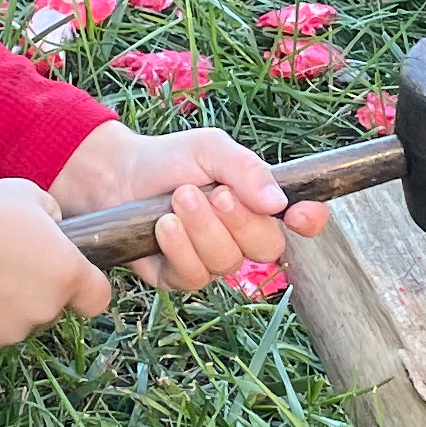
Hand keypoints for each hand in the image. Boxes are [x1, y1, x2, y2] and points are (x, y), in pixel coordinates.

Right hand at [0, 174, 111, 354]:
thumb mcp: (29, 196)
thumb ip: (52, 218)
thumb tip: (53, 229)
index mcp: (66, 273)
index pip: (97, 298)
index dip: (84, 289)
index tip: (68, 279)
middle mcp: (45, 309)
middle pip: (50, 309)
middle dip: (33, 292)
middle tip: (2, 263)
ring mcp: (9, 332)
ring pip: (13, 323)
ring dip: (0, 305)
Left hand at [46, 120, 334, 293]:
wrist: (116, 175)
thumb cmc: (169, 159)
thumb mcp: (210, 149)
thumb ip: (245, 169)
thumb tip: (278, 201)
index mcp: (258, 203)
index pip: (301, 220)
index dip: (309, 221)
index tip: (299, 214)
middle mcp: (241, 236)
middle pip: (267, 247)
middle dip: (241, 221)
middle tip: (215, 194)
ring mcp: (211, 260)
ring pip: (227, 262)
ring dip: (203, 229)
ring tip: (178, 199)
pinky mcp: (179, 277)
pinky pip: (193, 276)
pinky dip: (179, 248)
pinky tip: (163, 226)